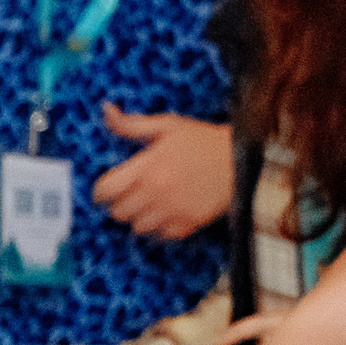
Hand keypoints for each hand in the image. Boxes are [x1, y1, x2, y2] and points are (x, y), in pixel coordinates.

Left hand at [96, 106, 231, 238]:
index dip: (103, 190)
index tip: (111, 187)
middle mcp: (156, 191)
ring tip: (154, 203)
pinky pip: (162, 234)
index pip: (105, 190)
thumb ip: (132, 123)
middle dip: (123, 203)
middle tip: (135, 194)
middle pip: (118, 212)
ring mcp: (172, 209)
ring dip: (142, 216)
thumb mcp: (168, 126)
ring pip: (138, 227)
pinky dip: (163, 226)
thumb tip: (106, 110)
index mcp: (147, 167)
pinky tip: (170, 211)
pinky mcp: (189, 222)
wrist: (242, 158)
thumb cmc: (204, 141)